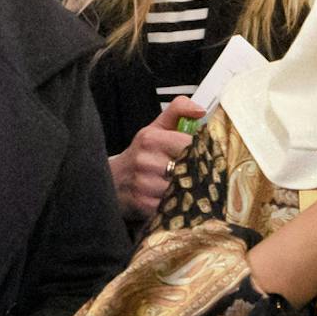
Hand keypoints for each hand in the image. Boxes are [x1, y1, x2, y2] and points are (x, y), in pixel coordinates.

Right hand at [109, 97, 202, 220]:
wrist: (113, 181)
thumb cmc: (142, 154)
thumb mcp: (156, 128)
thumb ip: (178, 111)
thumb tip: (200, 111)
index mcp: (150, 138)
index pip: (190, 145)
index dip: (202, 152)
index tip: (203, 156)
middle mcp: (145, 160)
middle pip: (189, 167)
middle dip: (197, 172)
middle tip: (198, 173)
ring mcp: (143, 184)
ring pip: (183, 187)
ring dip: (189, 189)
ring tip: (185, 186)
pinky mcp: (144, 204)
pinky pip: (174, 204)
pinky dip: (178, 203)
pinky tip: (174, 199)